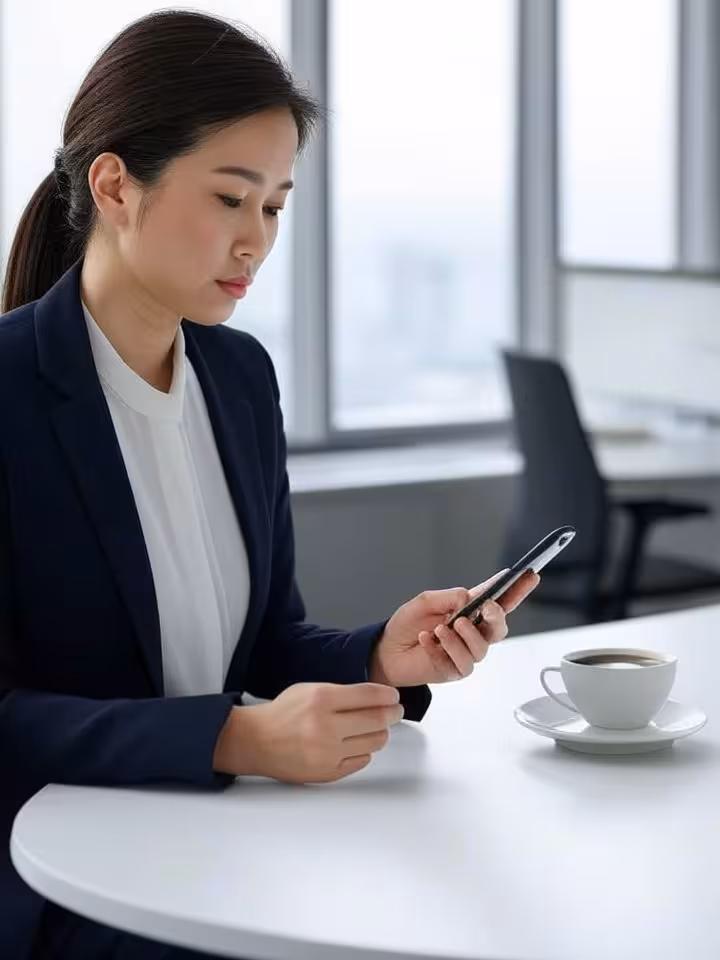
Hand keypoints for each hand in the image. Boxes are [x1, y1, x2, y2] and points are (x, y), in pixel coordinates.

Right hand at [213, 682, 403, 783]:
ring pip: (374, 743)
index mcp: (321, 699)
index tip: (394, 697)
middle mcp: (325, 727)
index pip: (370, 696)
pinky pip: (362, 761)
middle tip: (395, 712)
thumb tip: (378, 698)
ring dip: (381, 733)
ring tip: (376, 728)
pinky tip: (357, 744)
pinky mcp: (327, 773)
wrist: (256, 741)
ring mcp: (327, 753)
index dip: (388, 696)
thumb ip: (343, 693)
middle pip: (377, 720)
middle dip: (393, 714)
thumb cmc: (284, 713)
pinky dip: (364, 751)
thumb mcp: (310, 690)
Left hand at [369, 570, 539, 686]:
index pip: (500, 601)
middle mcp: (472, 633)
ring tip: (441, 628)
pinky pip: (457, 664)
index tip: (530, 575)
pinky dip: (439, 649)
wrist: (386, 650)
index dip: (517, 590)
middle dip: (497, 617)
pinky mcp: (453, 671)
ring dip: (462, 637)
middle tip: (487, 609)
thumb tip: (469, 598)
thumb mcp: (426, 601)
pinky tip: (425, 640)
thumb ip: (450, 597)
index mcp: (469, 612)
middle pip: (500, 629)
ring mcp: (464, 654)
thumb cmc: (407, 624)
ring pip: (480, 649)